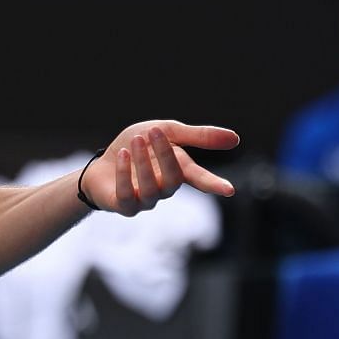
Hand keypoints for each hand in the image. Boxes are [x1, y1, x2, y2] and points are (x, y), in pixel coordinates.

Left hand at [81, 120, 239, 215]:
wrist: (102, 162)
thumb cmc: (137, 146)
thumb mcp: (167, 131)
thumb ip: (198, 136)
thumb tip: (236, 139)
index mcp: (179, 171)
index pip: (200, 179)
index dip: (213, 184)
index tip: (229, 190)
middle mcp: (165, 189)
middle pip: (174, 179)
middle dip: (165, 154)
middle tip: (153, 132)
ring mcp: (145, 200)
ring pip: (151, 188)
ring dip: (142, 162)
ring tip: (135, 140)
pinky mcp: (125, 206)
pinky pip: (127, 195)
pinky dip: (124, 174)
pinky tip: (121, 155)